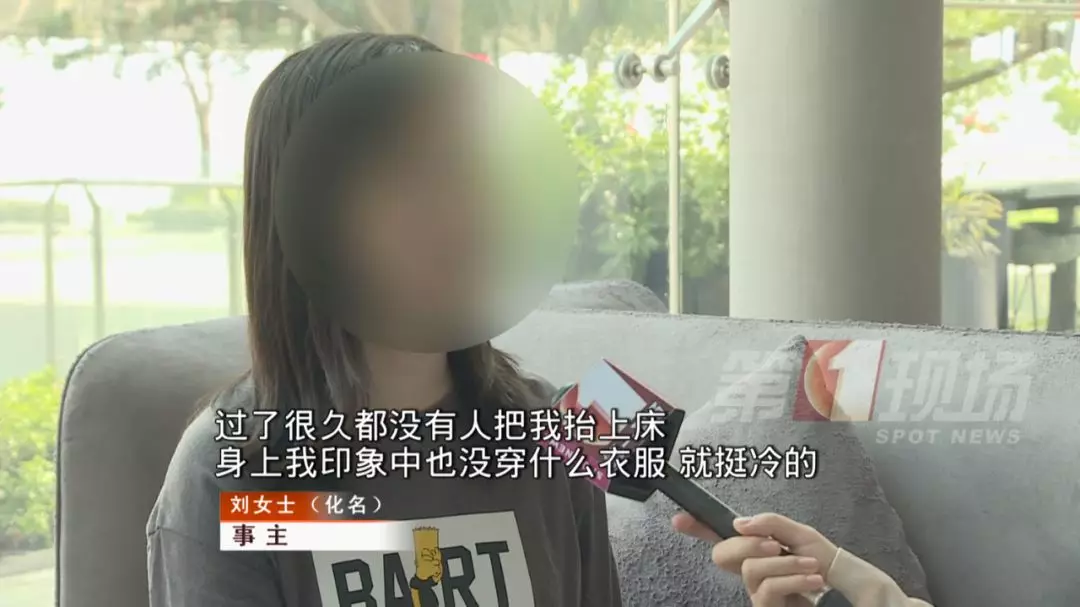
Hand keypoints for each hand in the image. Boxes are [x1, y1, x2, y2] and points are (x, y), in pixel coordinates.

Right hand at [672, 512, 839, 606]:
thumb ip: (771, 524)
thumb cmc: (825, 564)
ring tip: (810, 566)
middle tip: (774, 545)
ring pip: (749, 569)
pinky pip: (766, 588)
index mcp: (757, 549)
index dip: (698, 528)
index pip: (721, 537)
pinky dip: (790, 578)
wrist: (850, 592)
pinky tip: (811, 578)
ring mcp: (758, 592)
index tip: (679, 519)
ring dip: (783, 563)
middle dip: (747, 544)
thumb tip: (739, 524)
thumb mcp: (801, 535)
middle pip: (722, 554)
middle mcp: (752, 571)